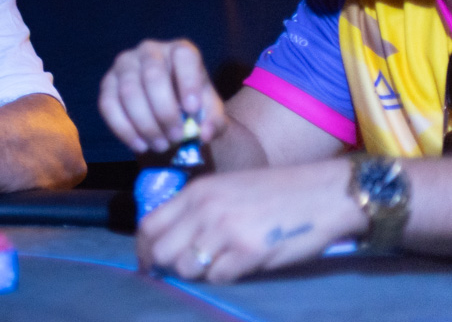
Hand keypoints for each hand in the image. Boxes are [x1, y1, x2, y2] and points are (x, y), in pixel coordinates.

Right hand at [99, 39, 226, 153]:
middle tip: (176, 137)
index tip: (193, 110)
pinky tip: (140, 145)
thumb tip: (203, 134)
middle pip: (152, 76)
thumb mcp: (209, 111)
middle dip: (164, 112)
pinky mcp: (107, 82)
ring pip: (128, 92)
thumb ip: (214, 121)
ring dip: (145, 124)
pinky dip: (123, 129)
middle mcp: (149, 50)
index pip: (184, 57)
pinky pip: (108, 104)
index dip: (188, 82)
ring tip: (161, 145)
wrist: (167, 108)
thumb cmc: (191, 104)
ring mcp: (124, 64)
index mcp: (180, 51)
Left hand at [138, 160, 366, 282]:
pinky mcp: (248, 251)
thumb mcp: (225, 189)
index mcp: (196, 192)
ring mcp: (225, 230)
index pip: (149, 225)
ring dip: (198, 274)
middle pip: (161, 251)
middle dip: (167, 266)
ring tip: (217, 265)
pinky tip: (240, 266)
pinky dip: (225, 277)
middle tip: (182, 271)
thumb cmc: (275, 192)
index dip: (143, 249)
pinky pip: (219, 277)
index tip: (148, 263)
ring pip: (187, 268)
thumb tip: (170, 241)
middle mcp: (204, 209)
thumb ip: (196, 210)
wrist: (322, 194)